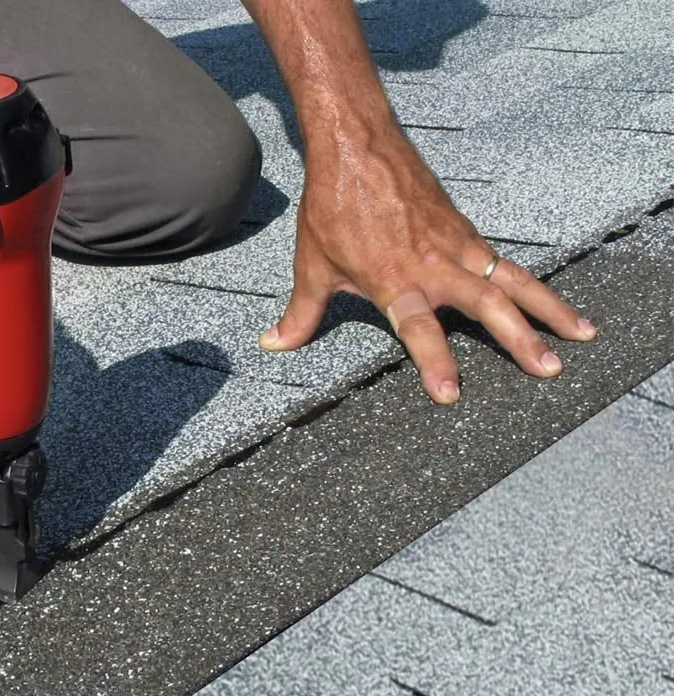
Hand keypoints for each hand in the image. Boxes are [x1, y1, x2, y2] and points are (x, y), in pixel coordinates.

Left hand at [259, 124, 596, 402]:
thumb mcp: (312, 267)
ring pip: (512, 280)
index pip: (419, 329)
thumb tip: (273, 345)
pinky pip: (504, 263)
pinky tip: (550, 303)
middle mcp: (434, 264)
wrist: (358, 143)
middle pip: (488, 305)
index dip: (435, 361)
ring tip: (579, 334)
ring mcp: (457, 244)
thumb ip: (300, 314)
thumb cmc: (333, 206)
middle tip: (550, 369)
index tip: (451, 394)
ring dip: (547, 308)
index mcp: (395, 279)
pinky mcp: (465, 229)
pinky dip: (530, 283)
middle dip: (521, 339)